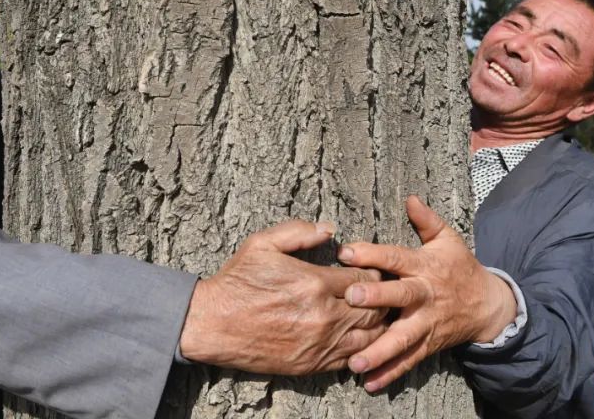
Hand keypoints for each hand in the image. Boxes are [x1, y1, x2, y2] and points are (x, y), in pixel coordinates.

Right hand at [178, 220, 388, 374]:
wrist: (213, 324)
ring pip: (369, 336)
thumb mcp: (262, 244)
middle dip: (379, 298)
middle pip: (374, 308)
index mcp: (315, 283)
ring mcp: (320, 343)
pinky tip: (356, 337)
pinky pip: (352, 358)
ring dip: (375, 324)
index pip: (365, 278)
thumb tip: (328, 228)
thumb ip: (298, 231)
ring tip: (370, 314)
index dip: (371, 273)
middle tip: (375, 292)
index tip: (366, 271)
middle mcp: (324, 315)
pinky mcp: (313, 364)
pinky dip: (361, 348)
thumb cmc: (237, 282)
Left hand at [336, 196, 517, 391]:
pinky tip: (370, 382)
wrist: (489, 305)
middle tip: (351, 299)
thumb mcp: (447, 239)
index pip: (397, 258)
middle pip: (401, 297)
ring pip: (403, 337)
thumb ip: (426, 220)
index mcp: (425, 267)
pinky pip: (409, 361)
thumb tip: (410, 197)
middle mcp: (425, 296)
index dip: (373, 254)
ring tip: (355, 360)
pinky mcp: (428, 344)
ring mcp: (427, 323)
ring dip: (379, 350)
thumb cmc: (460, 268)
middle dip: (377, 299)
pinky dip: (390, 373)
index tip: (346, 251)